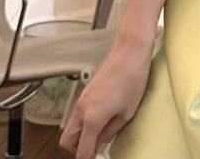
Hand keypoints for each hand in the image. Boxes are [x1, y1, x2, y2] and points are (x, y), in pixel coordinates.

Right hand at [60, 44, 151, 158]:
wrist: (129, 52)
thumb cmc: (132, 79)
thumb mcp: (126, 113)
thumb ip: (110, 133)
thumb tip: (101, 144)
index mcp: (92, 118)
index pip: (81, 151)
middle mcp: (81, 110)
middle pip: (66, 141)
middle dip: (77, 149)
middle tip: (95, 148)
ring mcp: (81, 99)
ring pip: (70, 127)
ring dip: (79, 135)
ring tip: (100, 134)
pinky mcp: (85, 92)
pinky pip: (76, 114)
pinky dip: (82, 122)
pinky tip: (100, 119)